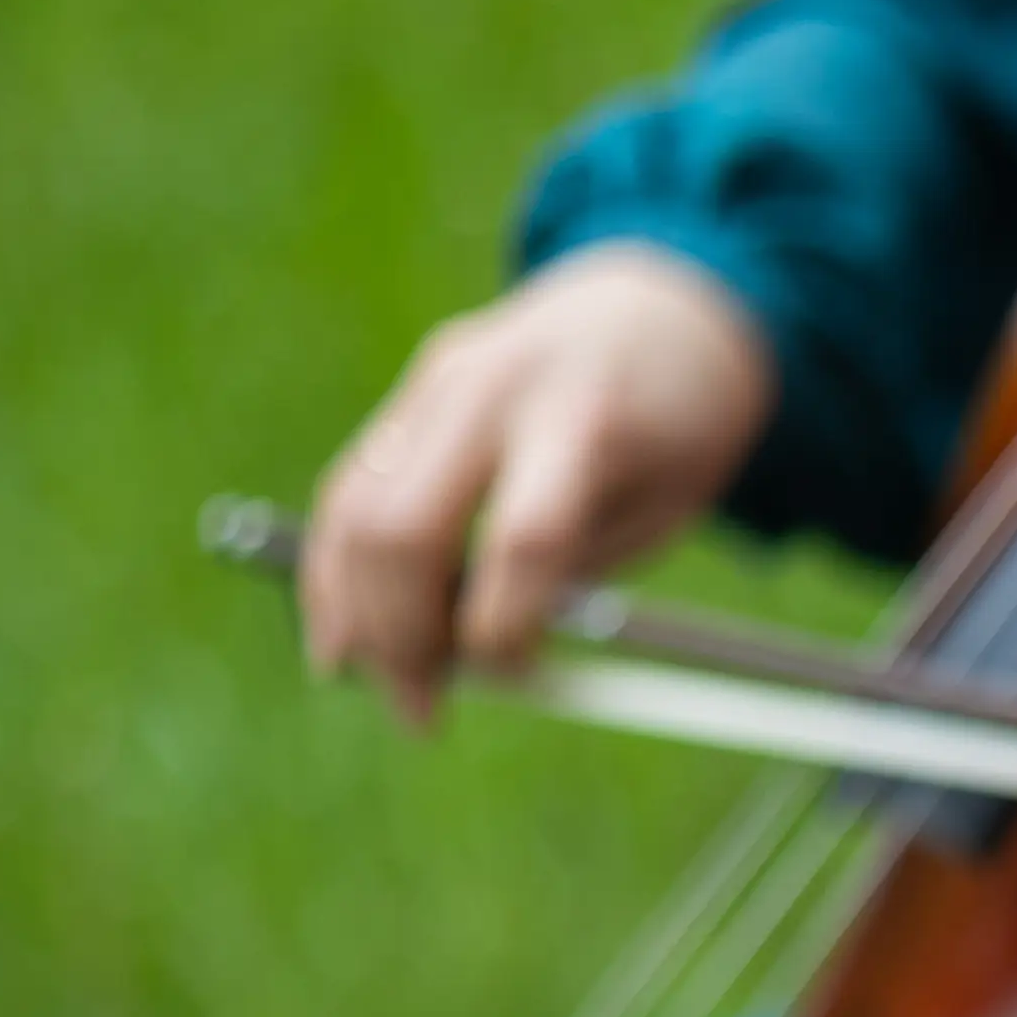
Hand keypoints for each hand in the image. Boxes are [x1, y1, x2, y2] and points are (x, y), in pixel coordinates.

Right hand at [296, 245, 775, 726]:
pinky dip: (336, 572)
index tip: (514, 677)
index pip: (526, 534)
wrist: (665, 304)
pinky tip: (341, 640)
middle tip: (425, 712)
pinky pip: (351, 490)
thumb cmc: (680, 422)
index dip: (505, 622)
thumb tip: (481, 658)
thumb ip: (577, 569)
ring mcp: (440, 382)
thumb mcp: (669, 501)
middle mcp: (494, 388)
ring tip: (391, 691)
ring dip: (356, 616)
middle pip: (407, 526)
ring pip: (355, 509)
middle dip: (403, 635)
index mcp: (585, 414)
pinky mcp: (415, 392)